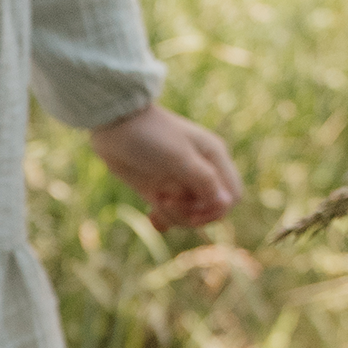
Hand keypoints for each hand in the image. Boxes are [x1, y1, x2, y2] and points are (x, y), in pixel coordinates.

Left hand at [88, 104, 241, 230]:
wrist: (116, 126)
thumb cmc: (150, 135)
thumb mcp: (178, 157)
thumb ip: (203, 179)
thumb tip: (226, 203)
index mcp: (214, 158)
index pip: (231, 197)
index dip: (215, 211)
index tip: (191, 212)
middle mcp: (202, 171)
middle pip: (209, 210)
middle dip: (189, 214)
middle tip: (166, 201)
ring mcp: (180, 182)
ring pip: (189, 215)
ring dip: (174, 216)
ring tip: (156, 201)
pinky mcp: (161, 190)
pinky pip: (171, 215)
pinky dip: (163, 220)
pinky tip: (151, 215)